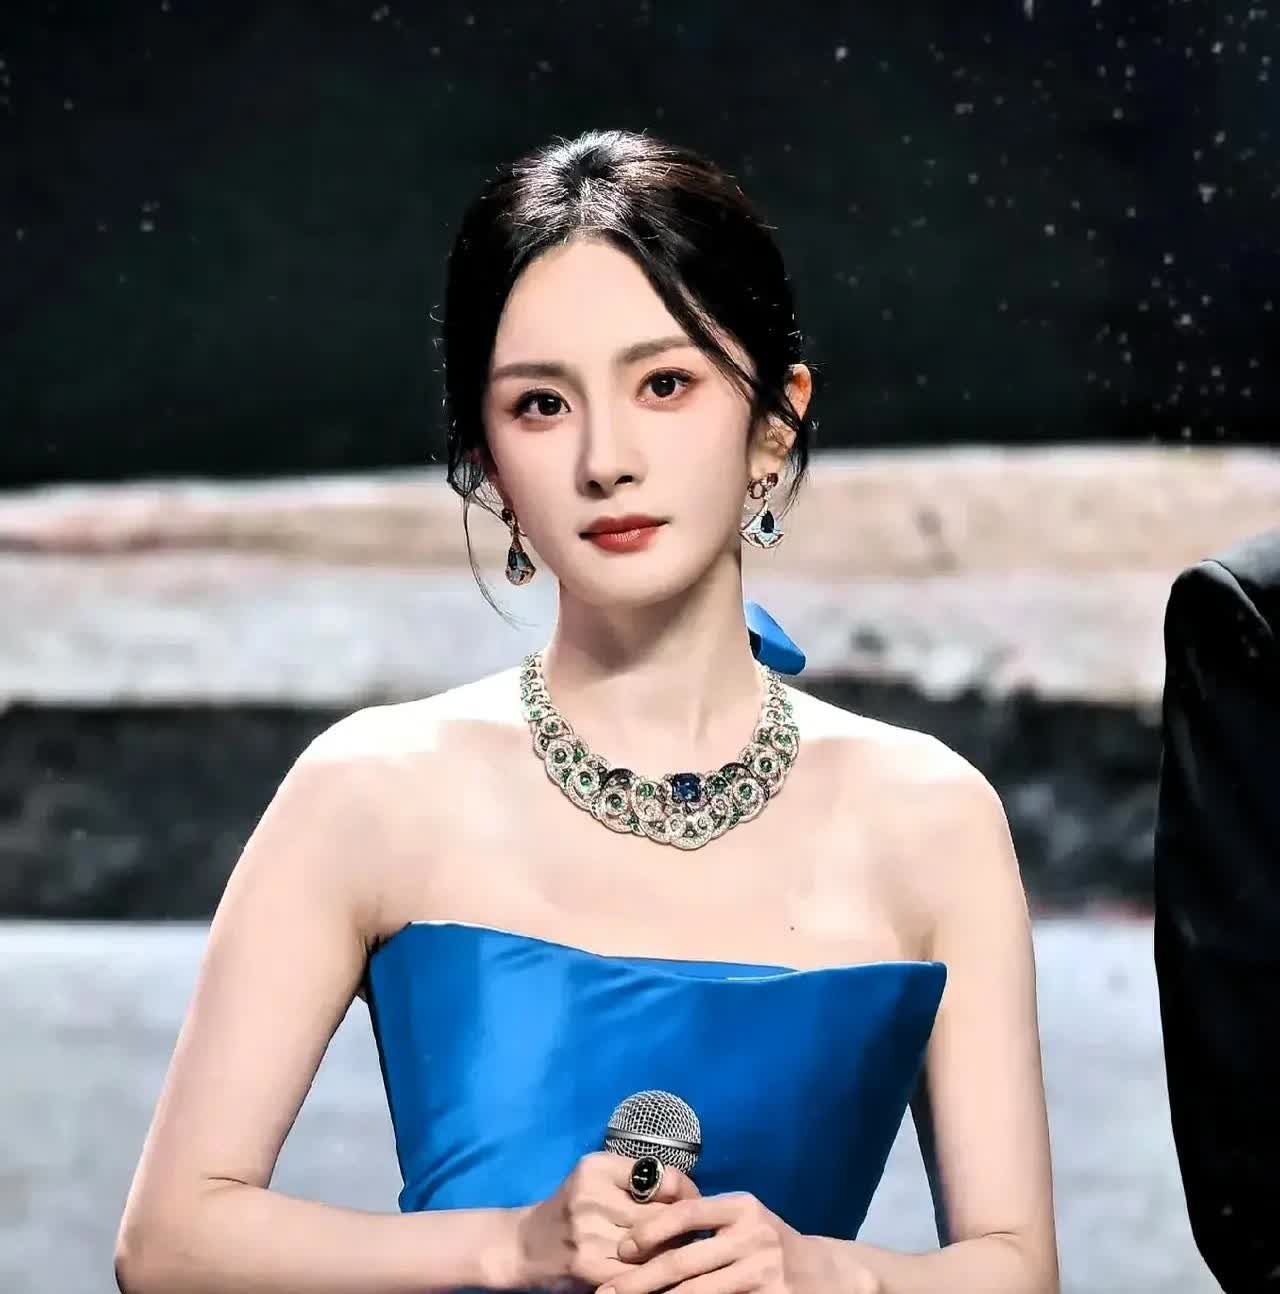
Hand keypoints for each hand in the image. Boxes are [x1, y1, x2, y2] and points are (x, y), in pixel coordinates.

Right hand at [509, 1151, 701, 1291]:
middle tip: (689, 1232)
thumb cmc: (570, 1208)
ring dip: (671, 1251)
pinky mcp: (590, 1268)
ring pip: (655, 1245)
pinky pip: (639, 1272)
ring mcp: (590, 1234)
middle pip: (662, 1213)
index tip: (692, 1202)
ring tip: (676, 1252)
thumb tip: (686, 1192)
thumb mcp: (595, 1178)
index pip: (663, 1176)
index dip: (687, 1192)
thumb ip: (635, 1177)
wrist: (524, 1246)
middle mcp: (593, 1196)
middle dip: (681, 1226)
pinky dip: (653, 1272)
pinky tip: (656, 1271)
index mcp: (598, 1167)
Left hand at [600, 1191, 880, 1293]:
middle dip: (640, 1280)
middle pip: (684, 1262)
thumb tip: (644, 1234)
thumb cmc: (772, 1245)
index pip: (687, 1213)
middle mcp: (753, 1235)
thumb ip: (708, 1222)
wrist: (829, 1274)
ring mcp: (763, 1271)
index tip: (621, 1249)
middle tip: (607, 1292)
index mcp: (742, 1207)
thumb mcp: (746, 1221)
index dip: (651, 1231)